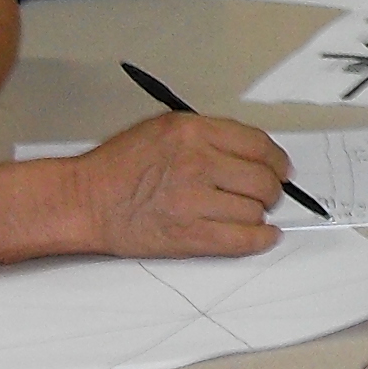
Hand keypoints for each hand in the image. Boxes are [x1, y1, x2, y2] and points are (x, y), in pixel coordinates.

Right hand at [66, 111, 287, 257]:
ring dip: (258, 214)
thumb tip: (250, 152)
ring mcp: (195, 200)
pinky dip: (260, 239)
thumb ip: (207, 136)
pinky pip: (242, 239)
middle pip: (263, 179)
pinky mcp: (190, 234)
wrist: (87, 200)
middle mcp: (197, 162)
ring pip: (255, 210)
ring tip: (249, 213)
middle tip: (267, 194)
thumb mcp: (163, 128)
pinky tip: (263, 235)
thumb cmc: (118, 166)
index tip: (280, 168)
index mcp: (193, 132)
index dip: (276, 159)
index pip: (257, 144)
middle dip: (271, 189)